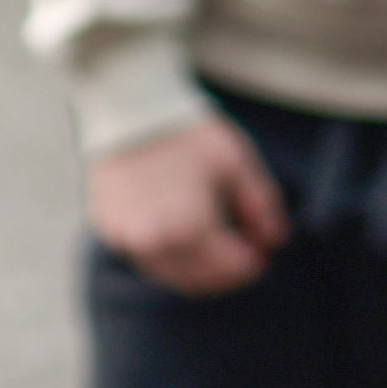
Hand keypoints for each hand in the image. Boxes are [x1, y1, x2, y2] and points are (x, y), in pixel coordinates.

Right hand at [89, 115, 289, 294]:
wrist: (128, 106)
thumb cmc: (186, 132)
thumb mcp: (236, 162)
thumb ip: (261, 205)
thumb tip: (276, 240)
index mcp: (193, 229)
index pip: (233, 270)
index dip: (254, 263)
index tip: (263, 249)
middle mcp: (158, 243)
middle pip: (202, 282)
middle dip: (228, 274)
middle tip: (242, 252)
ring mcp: (129, 239)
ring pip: (172, 276)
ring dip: (199, 269)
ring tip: (214, 243)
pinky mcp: (110, 230)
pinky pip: (145, 258)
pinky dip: (169, 255)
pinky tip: (181, 231)